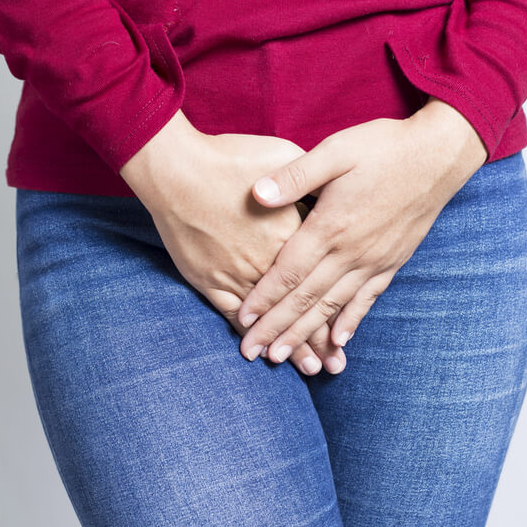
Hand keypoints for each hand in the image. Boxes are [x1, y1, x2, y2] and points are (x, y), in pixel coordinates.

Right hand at [120, 110, 346, 375]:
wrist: (178, 169)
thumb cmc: (230, 158)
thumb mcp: (284, 155)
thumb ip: (309, 178)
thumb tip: (330, 186)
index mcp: (293, 233)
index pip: (321, 280)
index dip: (338, 310)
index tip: (347, 337)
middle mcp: (269, 262)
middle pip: (300, 307)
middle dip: (318, 341)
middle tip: (335, 367)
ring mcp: (237, 274)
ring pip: (269, 319)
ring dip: (289, 346)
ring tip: (309, 370)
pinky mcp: (208, 279)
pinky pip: (231, 314)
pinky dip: (248, 333)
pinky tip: (257, 351)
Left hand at [235, 96, 488, 367]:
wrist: (440, 156)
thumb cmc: (384, 147)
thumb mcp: (336, 150)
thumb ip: (295, 175)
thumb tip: (256, 194)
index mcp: (331, 226)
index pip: (289, 272)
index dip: (264, 298)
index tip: (242, 319)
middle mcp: (351, 252)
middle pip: (306, 299)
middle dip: (276, 328)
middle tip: (252, 353)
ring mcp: (374, 261)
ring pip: (333, 306)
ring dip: (307, 334)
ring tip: (284, 357)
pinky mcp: (392, 262)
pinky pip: (367, 300)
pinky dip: (350, 322)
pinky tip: (338, 342)